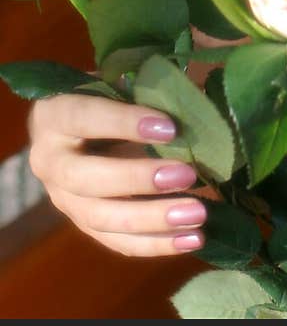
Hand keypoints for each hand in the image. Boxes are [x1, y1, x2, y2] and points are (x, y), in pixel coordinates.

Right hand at [27, 93, 207, 256]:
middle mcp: (50, 162)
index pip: (84, 118)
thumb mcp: (119, 82)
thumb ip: (144, 91)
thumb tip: (190, 106)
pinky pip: (118, 242)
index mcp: (54, 115)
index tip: (170, 128)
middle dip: (139, 180)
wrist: (82, 127)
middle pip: (87, 179)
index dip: (124, 123)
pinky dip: (157, 243)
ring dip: (153, 219)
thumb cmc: (108, 94)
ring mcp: (64, 199)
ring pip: (102, 219)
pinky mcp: (86, 226)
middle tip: (187, 174)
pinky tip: (193, 239)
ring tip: (198, 214)